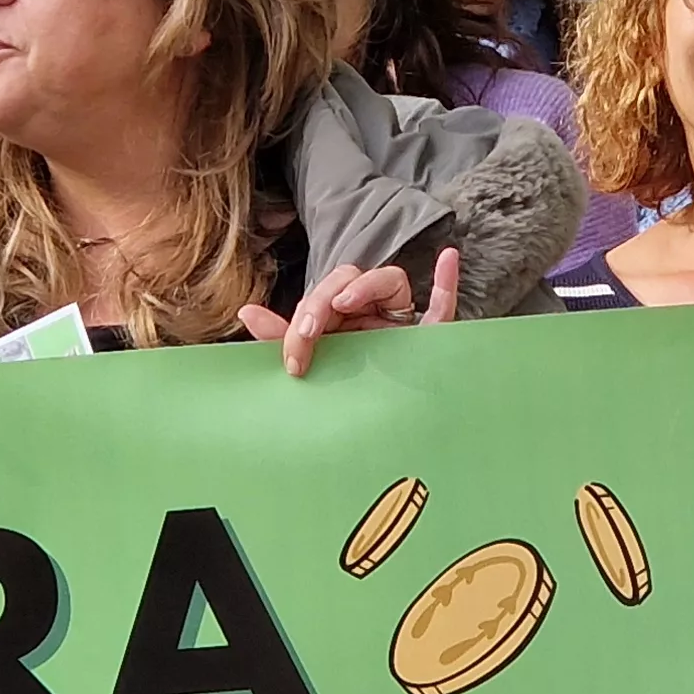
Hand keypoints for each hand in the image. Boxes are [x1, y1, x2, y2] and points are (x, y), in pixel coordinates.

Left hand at [242, 248, 461, 377]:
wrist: (377, 435)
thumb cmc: (341, 393)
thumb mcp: (310, 363)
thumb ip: (281, 338)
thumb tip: (245, 311)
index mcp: (341, 318)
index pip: (323, 295)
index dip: (304, 315)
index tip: (294, 352)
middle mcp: (371, 314)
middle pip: (350, 278)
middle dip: (323, 300)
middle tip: (309, 333)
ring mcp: (402, 324)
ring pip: (392, 281)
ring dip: (368, 285)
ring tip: (346, 302)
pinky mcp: (431, 341)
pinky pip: (444, 305)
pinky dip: (447, 280)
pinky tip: (448, 258)